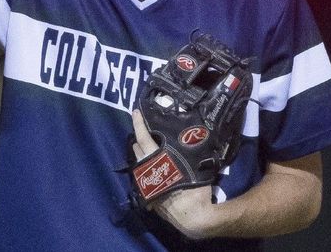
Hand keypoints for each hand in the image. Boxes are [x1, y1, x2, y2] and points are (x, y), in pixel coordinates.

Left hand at [131, 109, 217, 239]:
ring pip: (138, 164)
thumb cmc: (195, 190)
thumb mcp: (195, 165)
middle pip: (137, 150)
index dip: (138, 123)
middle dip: (139, 139)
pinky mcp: (148, 195)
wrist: (192, 218)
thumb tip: (193, 136)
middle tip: (146, 131)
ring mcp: (146, 184)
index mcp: (156, 160)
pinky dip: (146, 169)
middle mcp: (146, 170)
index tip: (135, 112)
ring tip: (150, 148)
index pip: (143, 137)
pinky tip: (155, 168)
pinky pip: (144, 176)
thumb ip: (189, 151)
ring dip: (141, 155)